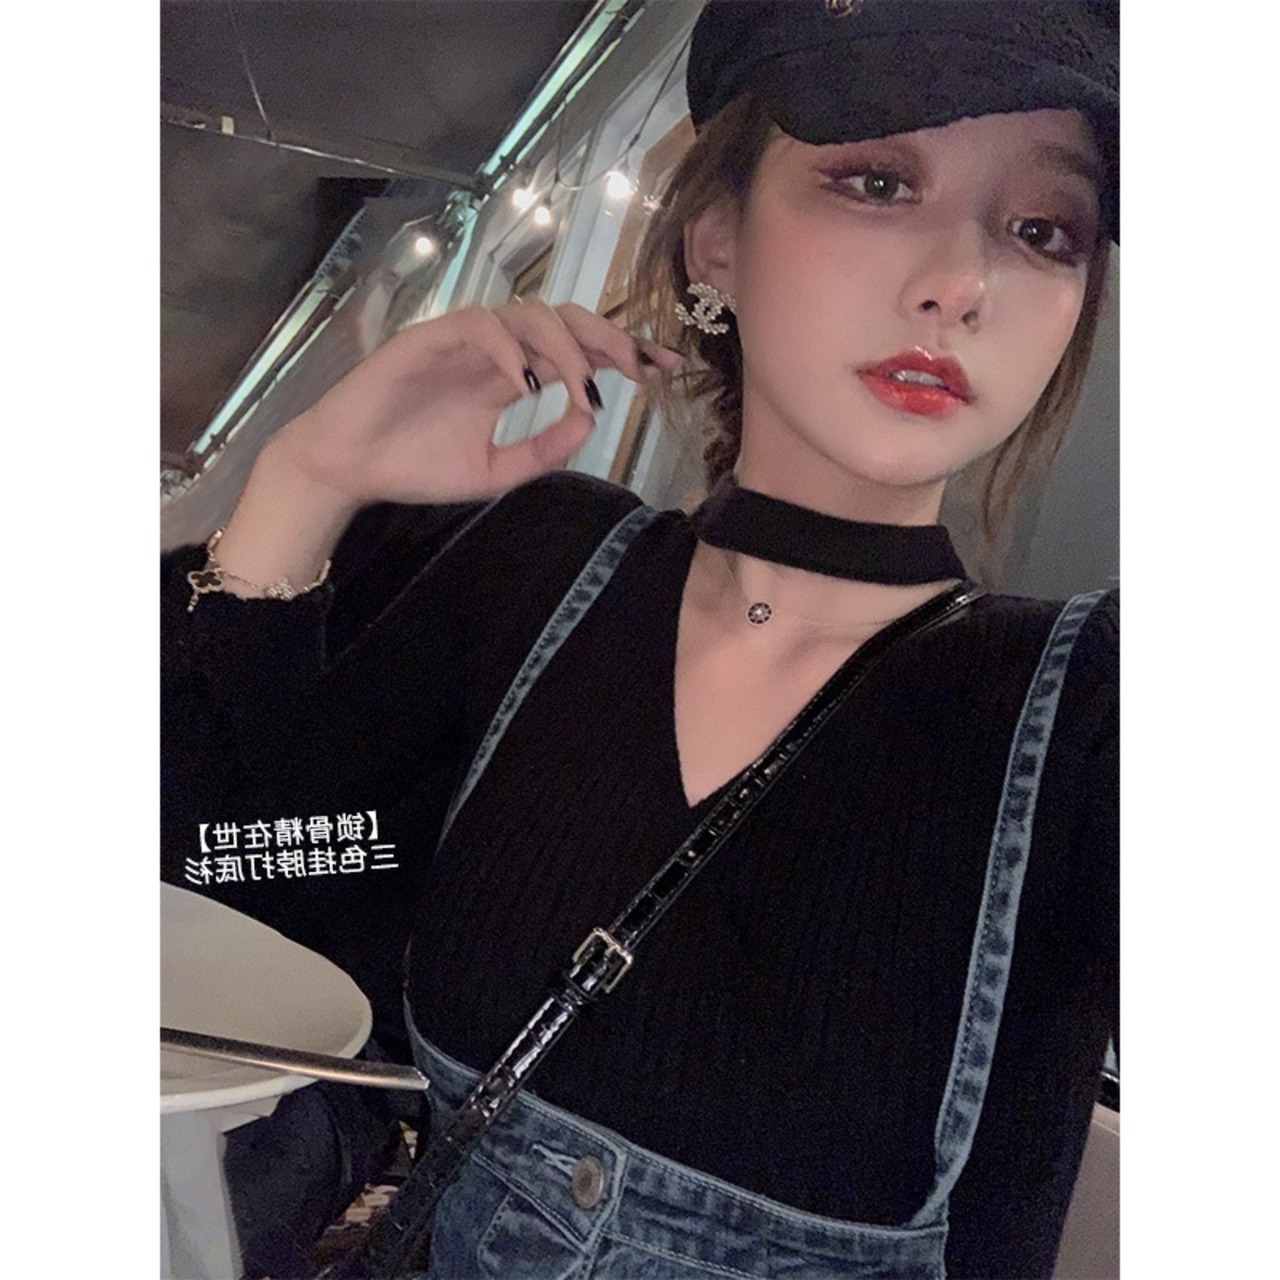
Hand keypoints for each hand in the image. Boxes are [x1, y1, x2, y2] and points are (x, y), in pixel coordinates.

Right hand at [270, 300, 682, 507]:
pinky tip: (526, 382)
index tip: (665, 369)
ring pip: (527, 315)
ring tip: (583, 386)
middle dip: (608, 338)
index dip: (622, 354)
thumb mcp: (495, 473)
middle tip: (641, 368)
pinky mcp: (428, 338)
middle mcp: (495, 351)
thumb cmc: (414, 466)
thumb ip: (542, 451)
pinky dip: (508, 348)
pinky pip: (478, 326)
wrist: (350, 470)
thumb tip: (589, 424)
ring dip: (564, 346)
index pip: (577, 351)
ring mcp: (462, 340)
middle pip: (564, 320)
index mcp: (512, 376)